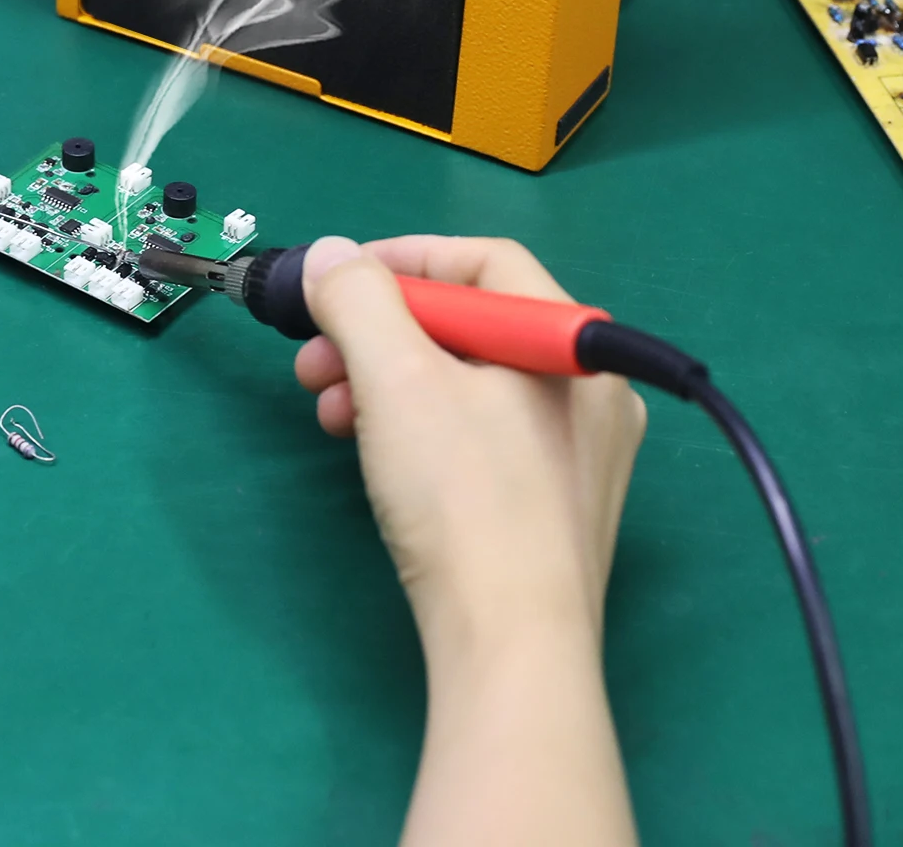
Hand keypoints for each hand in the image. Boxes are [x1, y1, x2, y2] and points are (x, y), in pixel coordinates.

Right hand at [296, 235, 644, 846]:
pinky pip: (480, 435)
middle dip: (378, 331)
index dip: (403, 257)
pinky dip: (418, 427)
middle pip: (470, 323)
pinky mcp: (555, 507)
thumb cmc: (461, 496)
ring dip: (385, 380)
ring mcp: (579, 454)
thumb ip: (357, 298)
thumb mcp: (395, 378)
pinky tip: (373, 454)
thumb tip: (333, 255)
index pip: (484, 260)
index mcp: (571, 342)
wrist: (509, 647)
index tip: (335, 282)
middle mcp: (589, 389)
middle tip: (313, 360)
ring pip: (468, 382)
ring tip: (329, 413)